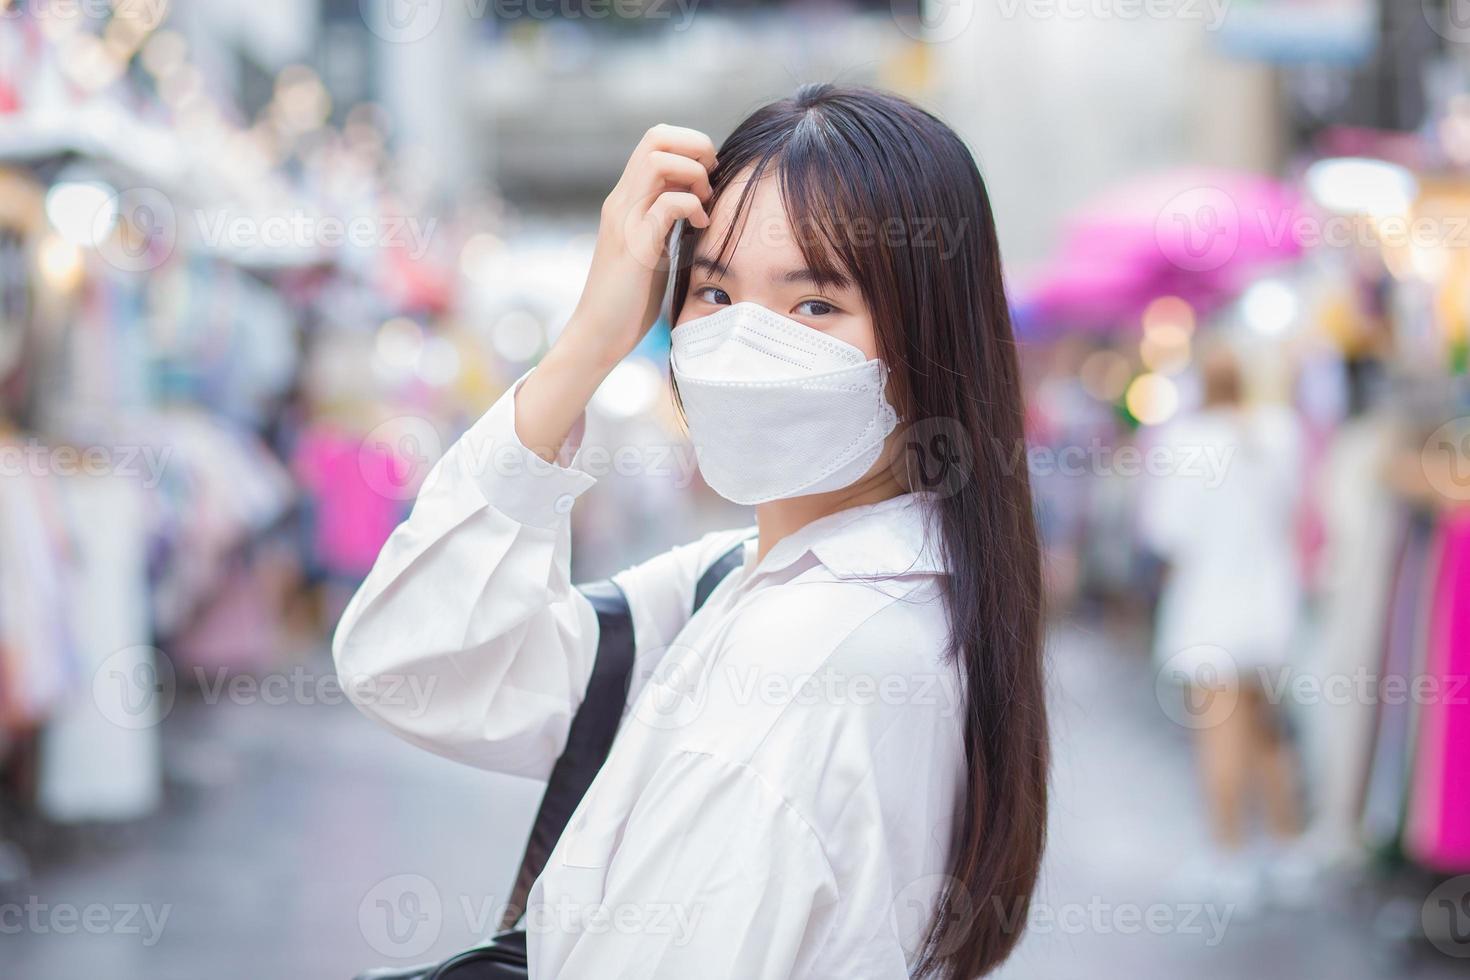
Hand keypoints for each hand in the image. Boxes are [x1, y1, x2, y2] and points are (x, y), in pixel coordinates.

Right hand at [565, 124, 715, 366]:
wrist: (598, 334)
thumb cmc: (628, 299)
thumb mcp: (652, 247)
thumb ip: (666, 220)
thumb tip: (695, 201)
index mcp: (626, 199)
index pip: (655, 140)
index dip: (689, 145)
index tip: (708, 175)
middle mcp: (621, 201)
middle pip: (657, 137)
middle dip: (696, 148)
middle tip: (710, 182)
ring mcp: (625, 220)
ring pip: (659, 160)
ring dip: (693, 173)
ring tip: (704, 202)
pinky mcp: (635, 245)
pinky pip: (667, 204)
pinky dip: (692, 206)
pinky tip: (699, 227)